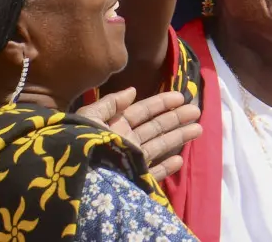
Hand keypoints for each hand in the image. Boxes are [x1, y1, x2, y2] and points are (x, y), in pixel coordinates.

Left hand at [76, 87, 202, 180]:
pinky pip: (152, 173)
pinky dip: (166, 167)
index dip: (160, 103)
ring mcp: (130, 162)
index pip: (142, 111)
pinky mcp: (132, 180)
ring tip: (198, 130)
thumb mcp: (89, 118)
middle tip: (196, 111)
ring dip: (178, 137)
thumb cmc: (80, 144)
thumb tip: (133, 90)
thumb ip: (110, 104)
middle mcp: (125, 142)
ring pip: (159, 146)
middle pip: (155, 127)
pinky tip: (179, 159)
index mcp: (114, 126)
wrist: (74, 179)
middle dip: (175, 118)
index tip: (180, 96)